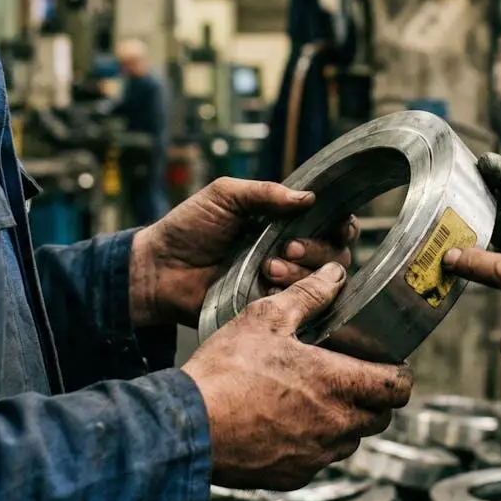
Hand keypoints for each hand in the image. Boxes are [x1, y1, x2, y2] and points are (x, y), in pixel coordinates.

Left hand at [130, 178, 358, 327]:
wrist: (160, 270)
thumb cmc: (189, 227)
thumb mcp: (225, 196)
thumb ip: (265, 192)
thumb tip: (309, 197)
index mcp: (284, 221)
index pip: (331, 223)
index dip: (341, 224)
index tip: (335, 225)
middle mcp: (290, 251)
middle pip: (335, 253)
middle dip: (316, 249)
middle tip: (285, 248)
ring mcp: (282, 282)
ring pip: (321, 281)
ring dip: (300, 272)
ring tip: (268, 268)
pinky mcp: (270, 308)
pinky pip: (299, 306)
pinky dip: (288, 295)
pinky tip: (265, 285)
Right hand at [183, 263, 414, 489]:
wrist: (188, 426)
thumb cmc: (226, 371)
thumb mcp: (266, 317)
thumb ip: (308, 295)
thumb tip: (334, 274)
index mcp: (337, 384)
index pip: (397, 388)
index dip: (398, 374)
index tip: (387, 365)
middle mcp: (334, 425)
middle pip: (380, 417)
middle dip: (374, 398)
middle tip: (354, 378)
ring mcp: (315, 455)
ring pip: (350, 441)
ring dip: (345, 421)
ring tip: (319, 398)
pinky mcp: (292, 476)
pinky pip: (319, 460)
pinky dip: (315, 443)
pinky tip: (289, 422)